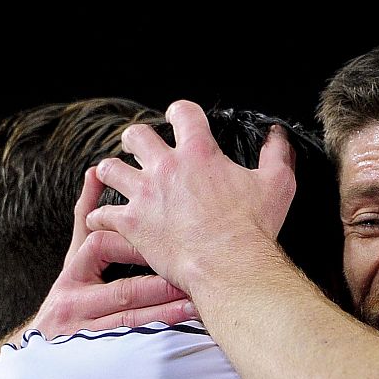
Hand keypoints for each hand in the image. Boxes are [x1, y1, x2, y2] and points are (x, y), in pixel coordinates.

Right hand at [28, 166, 196, 337]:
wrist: (43, 350)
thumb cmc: (70, 293)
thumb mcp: (74, 257)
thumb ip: (87, 218)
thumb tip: (96, 172)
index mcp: (72, 274)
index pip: (99, 249)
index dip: (132, 243)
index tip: (165, 238)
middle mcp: (75, 302)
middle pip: (124, 291)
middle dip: (162, 284)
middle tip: (195, 274)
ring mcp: (87, 331)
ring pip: (134, 321)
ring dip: (168, 312)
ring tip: (196, 303)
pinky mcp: (99, 355)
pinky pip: (134, 345)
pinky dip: (159, 336)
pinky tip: (183, 331)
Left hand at [85, 101, 295, 292]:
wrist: (230, 266)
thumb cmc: (253, 229)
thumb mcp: (277, 185)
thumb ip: (277, 154)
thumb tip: (278, 135)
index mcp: (199, 153)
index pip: (183, 113)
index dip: (179, 112)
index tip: (178, 118)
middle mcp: (166, 167)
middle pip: (136, 135)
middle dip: (136, 140)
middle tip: (140, 149)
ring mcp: (144, 195)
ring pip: (110, 169)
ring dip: (112, 172)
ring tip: (117, 178)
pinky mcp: (131, 224)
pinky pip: (101, 214)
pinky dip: (100, 217)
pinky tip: (104, 221)